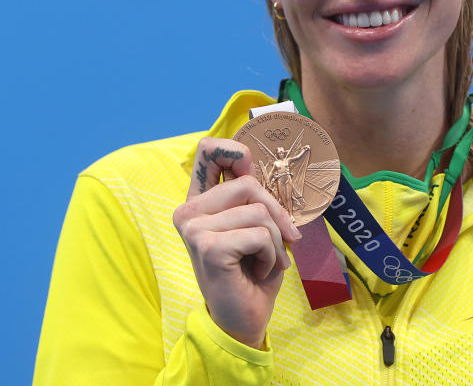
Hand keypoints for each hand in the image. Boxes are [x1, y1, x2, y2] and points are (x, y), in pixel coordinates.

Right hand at [173, 137, 301, 347]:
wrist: (244, 320)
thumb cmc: (253, 273)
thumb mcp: (257, 226)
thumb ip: (255, 197)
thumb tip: (266, 168)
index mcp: (200, 202)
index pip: (209, 151)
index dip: (236, 150)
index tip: (253, 171)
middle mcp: (189, 212)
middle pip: (247, 182)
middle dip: (276, 212)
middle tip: (283, 240)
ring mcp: (194, 229)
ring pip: (258, 211)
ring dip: (275, 241)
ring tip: (265, 261)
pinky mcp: (208, 246)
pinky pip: (260, 234)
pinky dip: (272, 255)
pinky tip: (258, 271)